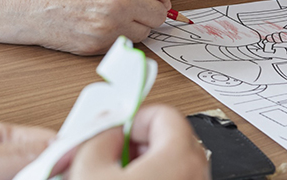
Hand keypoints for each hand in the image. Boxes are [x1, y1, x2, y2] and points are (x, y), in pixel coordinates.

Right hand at [0, 0, 174, 53]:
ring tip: (111, 18)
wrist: (26, 3)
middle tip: (133, 9)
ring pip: (145, 34)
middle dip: (149, 13)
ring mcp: (111, 28)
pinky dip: (117, 39)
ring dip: (134, 28)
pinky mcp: (100, 47)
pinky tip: (99, 28)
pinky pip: (124, 45)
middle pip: (160, 16)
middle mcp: (121, 3)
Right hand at [64, 105, 208, 179]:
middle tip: (112, 154)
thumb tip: (105, 130)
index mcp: (179, 157)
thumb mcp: (89, 168)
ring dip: (142, 163)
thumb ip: (98, 136)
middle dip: (137, 141)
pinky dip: (152, 178)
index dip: (134, 116)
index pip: (163, 112)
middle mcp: (196, 173)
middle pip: (170, 137)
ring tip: (114, 176)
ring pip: (171, 162)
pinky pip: (174, 179)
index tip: (116, 128)